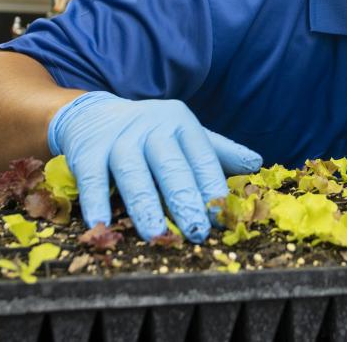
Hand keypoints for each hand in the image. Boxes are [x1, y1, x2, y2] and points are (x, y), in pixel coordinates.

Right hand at [48, 91, 261, 242]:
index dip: (212, 186)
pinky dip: (96, 201)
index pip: (201, 157)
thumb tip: (258, 165)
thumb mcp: (186, 135)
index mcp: (181, 124)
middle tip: (197, 230)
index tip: (223, 215)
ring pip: (133, 174)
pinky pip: (92, 178)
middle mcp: (151, 128)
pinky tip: (102, 224)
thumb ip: (220, 152)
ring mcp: (119, 139)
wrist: (95, 113)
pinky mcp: (88, 151)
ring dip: (145, 205)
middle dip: (184, 200)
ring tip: (157, 234)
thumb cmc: (151, 133)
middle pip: (170, 167)